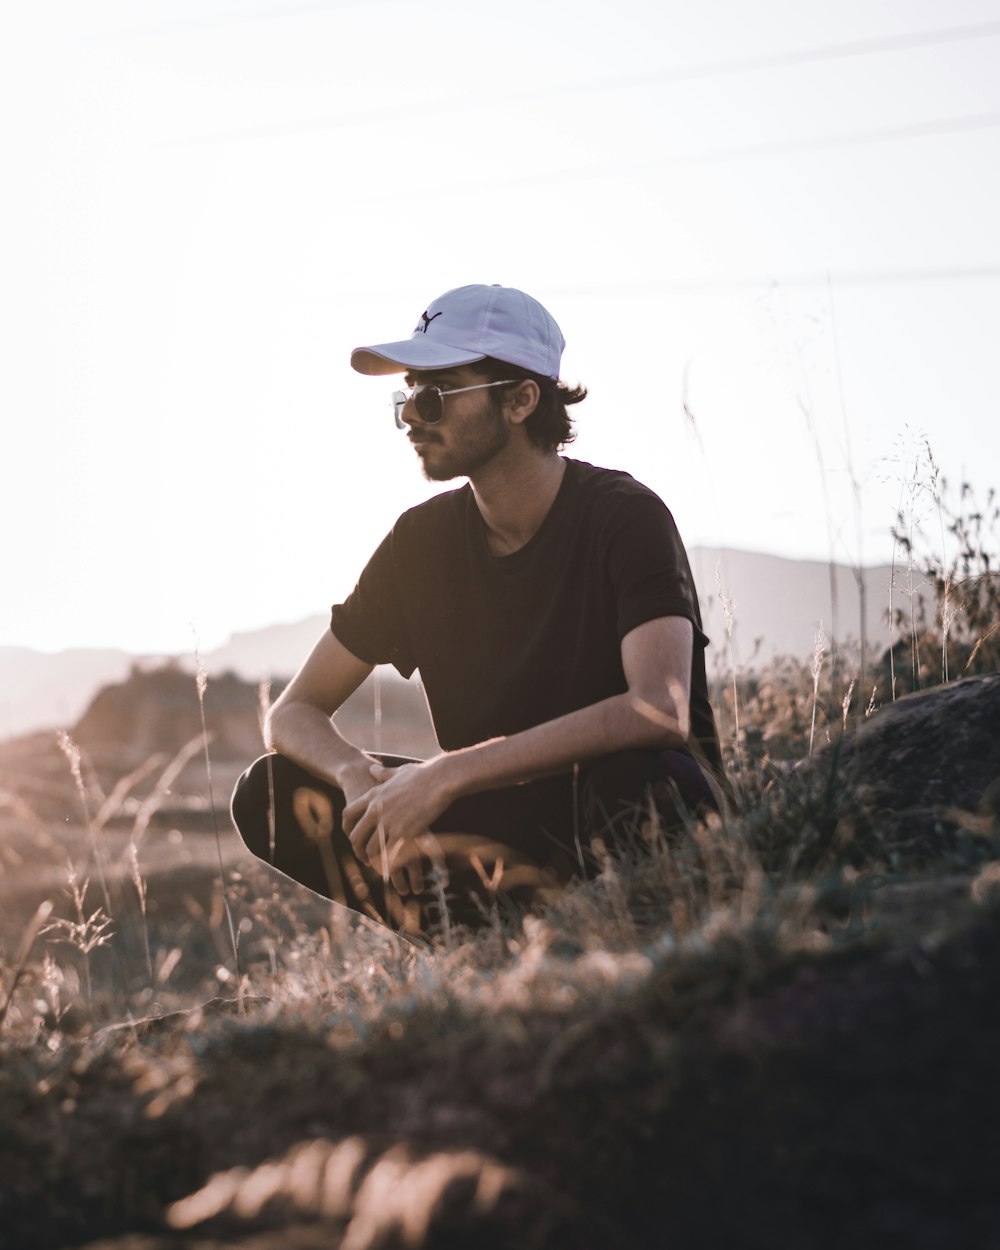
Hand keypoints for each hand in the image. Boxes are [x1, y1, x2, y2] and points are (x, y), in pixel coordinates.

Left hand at [342, 757, 453, 895]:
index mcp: (373, 795)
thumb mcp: (397, 771)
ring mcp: (388, 823)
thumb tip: (372, 769)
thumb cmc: (422, 775)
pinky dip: (388, 863)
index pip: (348, 814)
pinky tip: (392, 866)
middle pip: (356, 836)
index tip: (352, 835)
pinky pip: (389, 854)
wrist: (440, 781)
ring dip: (373, 859)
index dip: (347, 828)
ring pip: (371, 848)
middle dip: (358, 849)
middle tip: (364, 857)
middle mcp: (376, 810)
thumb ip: (383, 774)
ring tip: (379, 864)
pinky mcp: (403, 833)